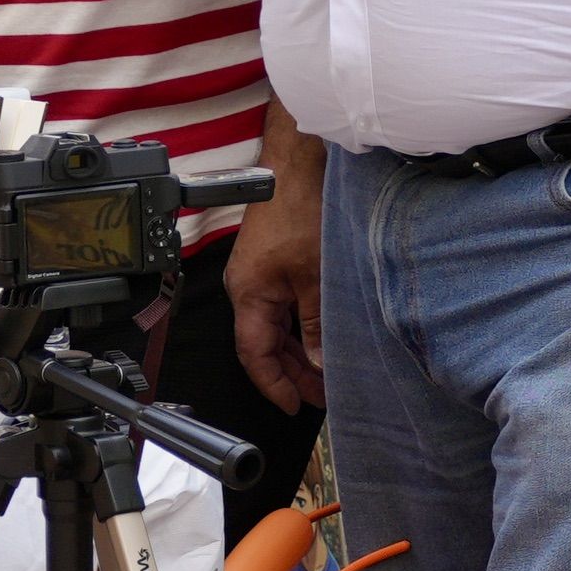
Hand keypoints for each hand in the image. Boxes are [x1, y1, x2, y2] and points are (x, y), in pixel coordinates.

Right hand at [226, 178, 325, 411]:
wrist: (297, 165)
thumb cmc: (299, 209)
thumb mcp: (315, 275)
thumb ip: (317, 323)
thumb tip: (321, 361)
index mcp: (248, 295)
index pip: (255, 356)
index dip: (275, 385)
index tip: (296, 405)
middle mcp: (246, 289)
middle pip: (263, 346)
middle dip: (292, 373)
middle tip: (320, 395)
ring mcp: (258, 277)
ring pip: (274, 328)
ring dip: (298, 351)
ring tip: (324, 372)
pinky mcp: (271, 265)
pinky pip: (280, 308)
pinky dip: (299, 327)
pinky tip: (319, 336)